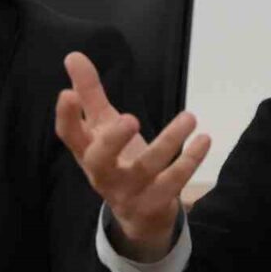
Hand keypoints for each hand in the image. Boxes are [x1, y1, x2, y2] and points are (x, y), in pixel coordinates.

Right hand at [55, 51, 211, 260]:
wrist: (139, 216)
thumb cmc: (116, 161)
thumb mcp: (102, 128)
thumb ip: (90, 93)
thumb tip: (73, 56)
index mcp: (87, 152)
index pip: (68, 136)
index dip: (66, 117)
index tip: (68, 94)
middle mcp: (104, 174)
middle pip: (100, 160)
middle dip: (113, 140)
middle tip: (131, 119)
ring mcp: (130, 191)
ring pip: (146, 169)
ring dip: (169, 142)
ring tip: (189, 117)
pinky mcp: (155, 202)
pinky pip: (174, 182)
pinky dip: (190, 160)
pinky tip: (204, 139)